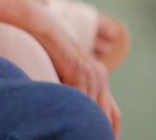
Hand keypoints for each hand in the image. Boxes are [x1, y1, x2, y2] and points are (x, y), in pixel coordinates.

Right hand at [42, 21, 121, 136]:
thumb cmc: (50, 49)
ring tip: (81, 134)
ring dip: (87, 124)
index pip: (113, 114)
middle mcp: (100, 75)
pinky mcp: (78, 69)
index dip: (112, 131)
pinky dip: (76, 110)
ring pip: (94, 109)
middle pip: (107, 114)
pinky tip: (69, 119)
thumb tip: (76, 110)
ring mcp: (90, 72)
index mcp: (100, 77)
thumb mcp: (68, 72)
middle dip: (103, 131)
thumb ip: (76, 89)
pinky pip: (80, 96)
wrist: (42, 27)